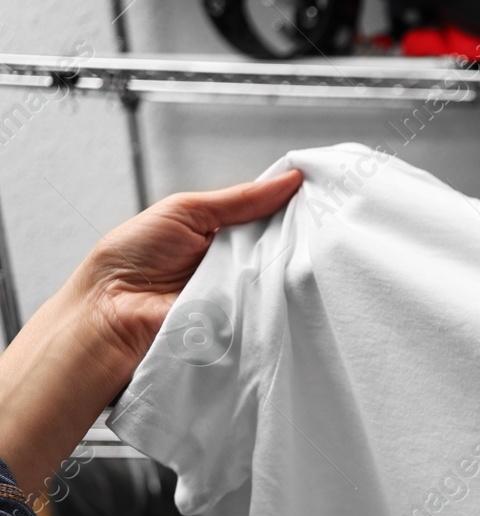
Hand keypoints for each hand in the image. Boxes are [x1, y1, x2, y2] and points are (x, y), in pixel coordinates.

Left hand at [79, 169, 303, 374]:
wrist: (110, 312)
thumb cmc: (132, 258)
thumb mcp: (186, 210)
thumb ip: (240, 200)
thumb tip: (289, 180)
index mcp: (222, 233)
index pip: (268, 216)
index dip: (292, 205)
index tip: (318, 192)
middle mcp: (236, 263)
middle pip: (281, 246)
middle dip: (297, 234)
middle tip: (321, 222)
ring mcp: (242, 293)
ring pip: (282, 277)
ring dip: (287, 265)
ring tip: (305, 252)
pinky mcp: (245, 322)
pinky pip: (272, 308)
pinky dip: (277, 298)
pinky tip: (288, 286)